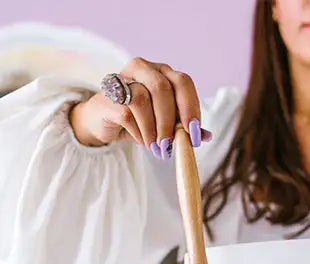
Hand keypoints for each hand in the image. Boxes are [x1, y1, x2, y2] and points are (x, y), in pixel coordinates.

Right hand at [68, 56, 211, 154]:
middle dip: (171, 119)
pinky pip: (126, 113)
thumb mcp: (166, 122)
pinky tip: (142, 140)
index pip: (182, 81)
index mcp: (162, 72)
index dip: (191, 106)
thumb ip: (184, 125)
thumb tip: (206, 135)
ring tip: (157, 147)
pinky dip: (138, 131)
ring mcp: (123, 80)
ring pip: (143, 98)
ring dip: (154, 128)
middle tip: (173, 144)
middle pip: (162, 87)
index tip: (195, 133)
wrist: (104, 122)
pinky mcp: (108, 98)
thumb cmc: (139, 119)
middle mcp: (143, 69)